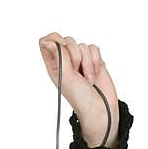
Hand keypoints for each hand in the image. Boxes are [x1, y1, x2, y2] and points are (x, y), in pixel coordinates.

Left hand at [38, 32, 119, 147]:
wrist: (100, 108)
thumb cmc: (80, 98)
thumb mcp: (66, 78)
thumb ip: (59, 57)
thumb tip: (48, 41)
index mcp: (54, 66)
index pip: (47, 41)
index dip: (55, 42)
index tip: (63, 52)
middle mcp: (66, 62)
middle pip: (67, 40)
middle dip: (75, 55)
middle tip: (76, 71)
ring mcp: (80, 61)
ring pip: (82, 45)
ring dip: (88, 63)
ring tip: (87, 79)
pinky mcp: (93, 60)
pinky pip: (94, 49)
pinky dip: (96, 61)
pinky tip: (95, 74)